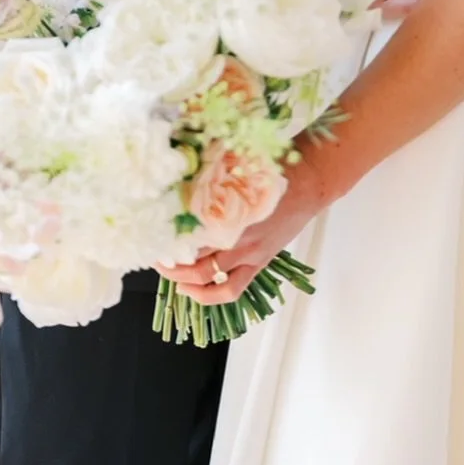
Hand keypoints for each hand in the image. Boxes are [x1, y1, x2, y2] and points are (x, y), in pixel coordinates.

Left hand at [162, 139, 333, 304]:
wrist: (311, 183)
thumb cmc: (277, 169)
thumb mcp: (239, 168)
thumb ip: (214, 182)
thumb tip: (183, 181)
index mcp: (230, 214)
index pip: (190, 236)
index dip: (168, 241)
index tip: (152, 236)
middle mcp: (237, 239)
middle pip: (195, 264)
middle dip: (171, 267)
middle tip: (156, 259)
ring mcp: (249, 254)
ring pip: (211, 281)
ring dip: (187, 284)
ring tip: (173, 279)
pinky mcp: (260, 262)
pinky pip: (233, 288)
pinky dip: (212, 295)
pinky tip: (196, 291)